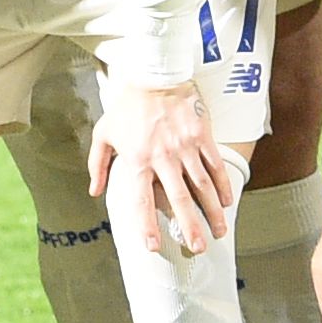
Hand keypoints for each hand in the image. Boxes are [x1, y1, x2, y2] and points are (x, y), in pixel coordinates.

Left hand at [91, 76, 240, 256]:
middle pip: (180, 200)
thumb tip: (94, 190)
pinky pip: (215, 166)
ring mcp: (186, 147)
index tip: (153, 246)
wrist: (155, 73)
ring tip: (218, 232)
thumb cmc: (128, 105)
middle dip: (191, 227)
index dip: (147, 225)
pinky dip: (223, 186)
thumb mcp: (104, 132)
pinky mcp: (202, 136)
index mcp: (138, 160)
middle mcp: (164, 158)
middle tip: (198, 248)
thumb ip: (97, 164)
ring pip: (203, 187)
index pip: (142, 200)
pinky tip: (227, 202)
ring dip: (212, 212)